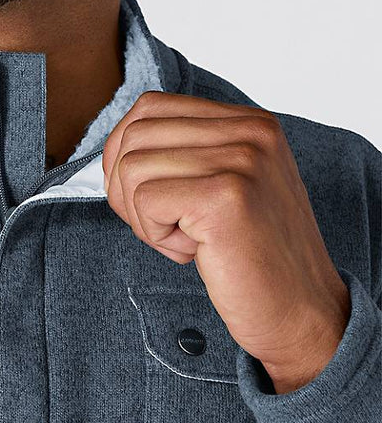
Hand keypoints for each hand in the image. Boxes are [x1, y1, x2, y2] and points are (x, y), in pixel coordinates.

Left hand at [102, 91, 350, 392]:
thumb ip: (184, 150)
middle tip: (160, 224)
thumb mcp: (225, 182)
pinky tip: (193, 251)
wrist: (303, 315)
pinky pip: (144, 201)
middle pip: (135, 134)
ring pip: (132, 167)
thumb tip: (117, 141)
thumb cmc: (252, 252)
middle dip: (124, 186)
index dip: (124, 149)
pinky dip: (153, 234)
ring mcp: (241, 161)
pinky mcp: (225, 197)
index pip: (150, 107)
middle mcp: (250, 131)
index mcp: (249, 121)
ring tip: (185, 239)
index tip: (138, 191)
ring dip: (142, 215)